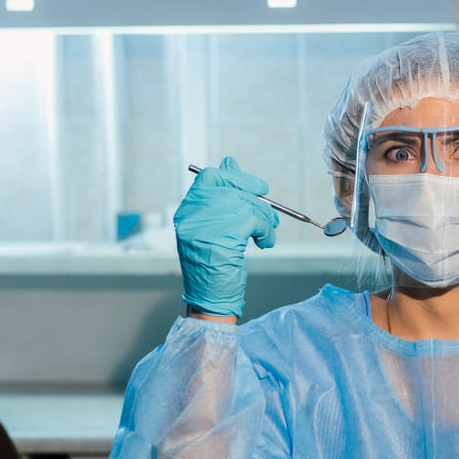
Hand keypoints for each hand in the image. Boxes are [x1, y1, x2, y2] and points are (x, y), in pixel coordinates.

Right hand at [174, 156, 278, 317]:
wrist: (210, 297)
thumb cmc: (214, 264)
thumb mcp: (214, 227)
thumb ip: (222, 197)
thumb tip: (231, 160)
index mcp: (187, 210)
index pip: (210, 177)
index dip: (237, 177)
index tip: (259, 187)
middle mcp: (192, 214)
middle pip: (233, 189)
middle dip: (259, 201)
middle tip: (271, 216)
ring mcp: (205, 226)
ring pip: (247, 204)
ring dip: (266, 220)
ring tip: (267, 235)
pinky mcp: (222, 237)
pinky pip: (255, 220)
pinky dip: (266, 231)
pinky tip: (265, 243)